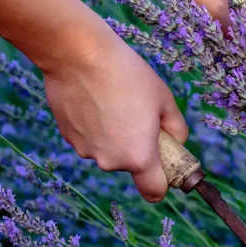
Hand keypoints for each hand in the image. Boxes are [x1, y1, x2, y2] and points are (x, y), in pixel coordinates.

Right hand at [43, 22, 187, 201]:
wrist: (79, 54)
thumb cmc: (128, 75)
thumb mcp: (165, 100)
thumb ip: (177, 129)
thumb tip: (176, 142)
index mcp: (138, 157)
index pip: (154, 192)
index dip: (164, 182)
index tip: (166, 165)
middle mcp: (110, 162)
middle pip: (131, 165)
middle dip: (139, 147)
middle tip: (139, 114)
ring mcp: (85, 150)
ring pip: (109, 150)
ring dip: (116, 135)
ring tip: (115, 101)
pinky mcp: (68, 136)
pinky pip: (91, 138)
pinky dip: (96, 126)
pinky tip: (96, 99)